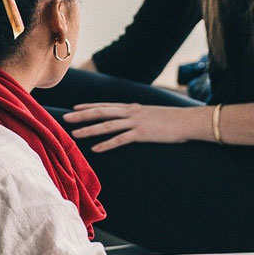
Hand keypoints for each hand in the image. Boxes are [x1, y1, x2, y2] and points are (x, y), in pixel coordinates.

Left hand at [64, 102, 197, 151]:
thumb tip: (133, 117)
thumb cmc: (172, 120)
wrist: (188, 120)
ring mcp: (136, 122)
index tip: (75, 108)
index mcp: (133, 107)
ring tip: (75, 134)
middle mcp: (131, 112)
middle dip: (82, 115)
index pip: (106, 105)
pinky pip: (120, 140)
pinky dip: (106, 144)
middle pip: (101, 112)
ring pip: (107, 125)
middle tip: (65, 118)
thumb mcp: (153, 114)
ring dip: (89, 130)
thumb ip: (140, 115)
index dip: (89, 107)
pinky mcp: (142, 134)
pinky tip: (95, 149)